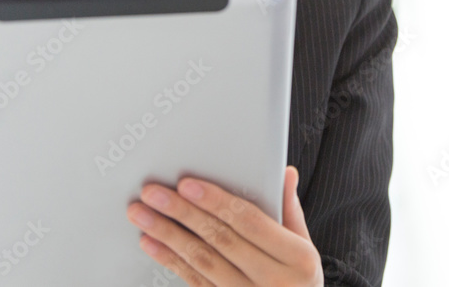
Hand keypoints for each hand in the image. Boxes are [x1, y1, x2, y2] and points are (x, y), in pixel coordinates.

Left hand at [126, 166, 323, 285]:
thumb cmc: (300, 280)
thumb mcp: (305, 245)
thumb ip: (290, 209)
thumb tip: (285, 172)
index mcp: (297, 258)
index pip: (251, 222)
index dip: (217, 201)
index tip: (188, 184)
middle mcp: (272, 280)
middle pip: (220, 239)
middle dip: (183, 213)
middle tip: (154, 194)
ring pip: (202, 261)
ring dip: (168, 236)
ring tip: (143, 215)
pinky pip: (195, 281)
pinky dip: (171, 261)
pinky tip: (152, 244)